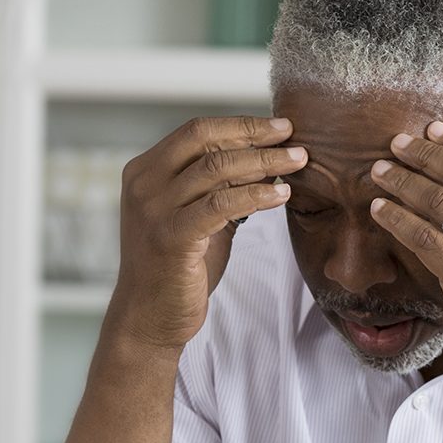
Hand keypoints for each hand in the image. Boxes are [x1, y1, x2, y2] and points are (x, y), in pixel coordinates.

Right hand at [107, 116, 306, 348]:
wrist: (149, 317)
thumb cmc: (178, 266)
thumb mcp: (199, 216)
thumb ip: (222, 187)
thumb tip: (268, 158)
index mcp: (145, 171)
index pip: (197, 131)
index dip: (241, 125)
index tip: (280, 127)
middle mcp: (144, 184)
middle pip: (206, 141)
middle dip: (255, 136)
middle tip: (294, 139)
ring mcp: (153, 210)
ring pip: (217, 169)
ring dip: (264, 162)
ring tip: (298, 162)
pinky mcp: (171, 237)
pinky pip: (221, 205)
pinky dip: (256, 195)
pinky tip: (282, 194)